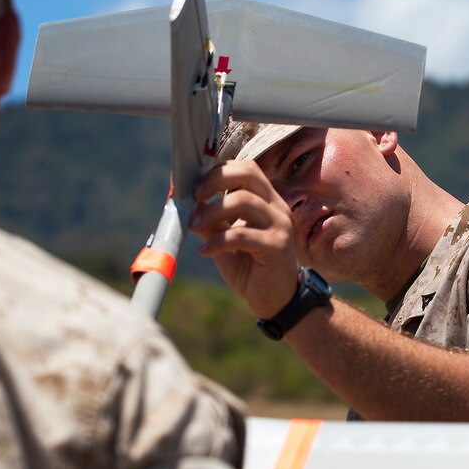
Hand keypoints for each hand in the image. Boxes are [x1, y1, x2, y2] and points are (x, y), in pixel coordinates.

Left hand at [191, 160, 298, 317]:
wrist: (275, 300)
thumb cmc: (250, 267)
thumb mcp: (225, 239)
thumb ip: (211, 221)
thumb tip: (189, 205)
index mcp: (267, 201)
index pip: (246, 169)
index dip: (218, 172)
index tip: (196, 188)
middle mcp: (277, 207)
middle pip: (248, 173)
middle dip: (215, 181)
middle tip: (196, 197)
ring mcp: (280, 225)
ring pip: (243, 201)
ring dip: (212, 212)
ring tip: (195, 227)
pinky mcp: (276, 246)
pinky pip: (241, 234)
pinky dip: (217, 241)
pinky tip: (204, 252)